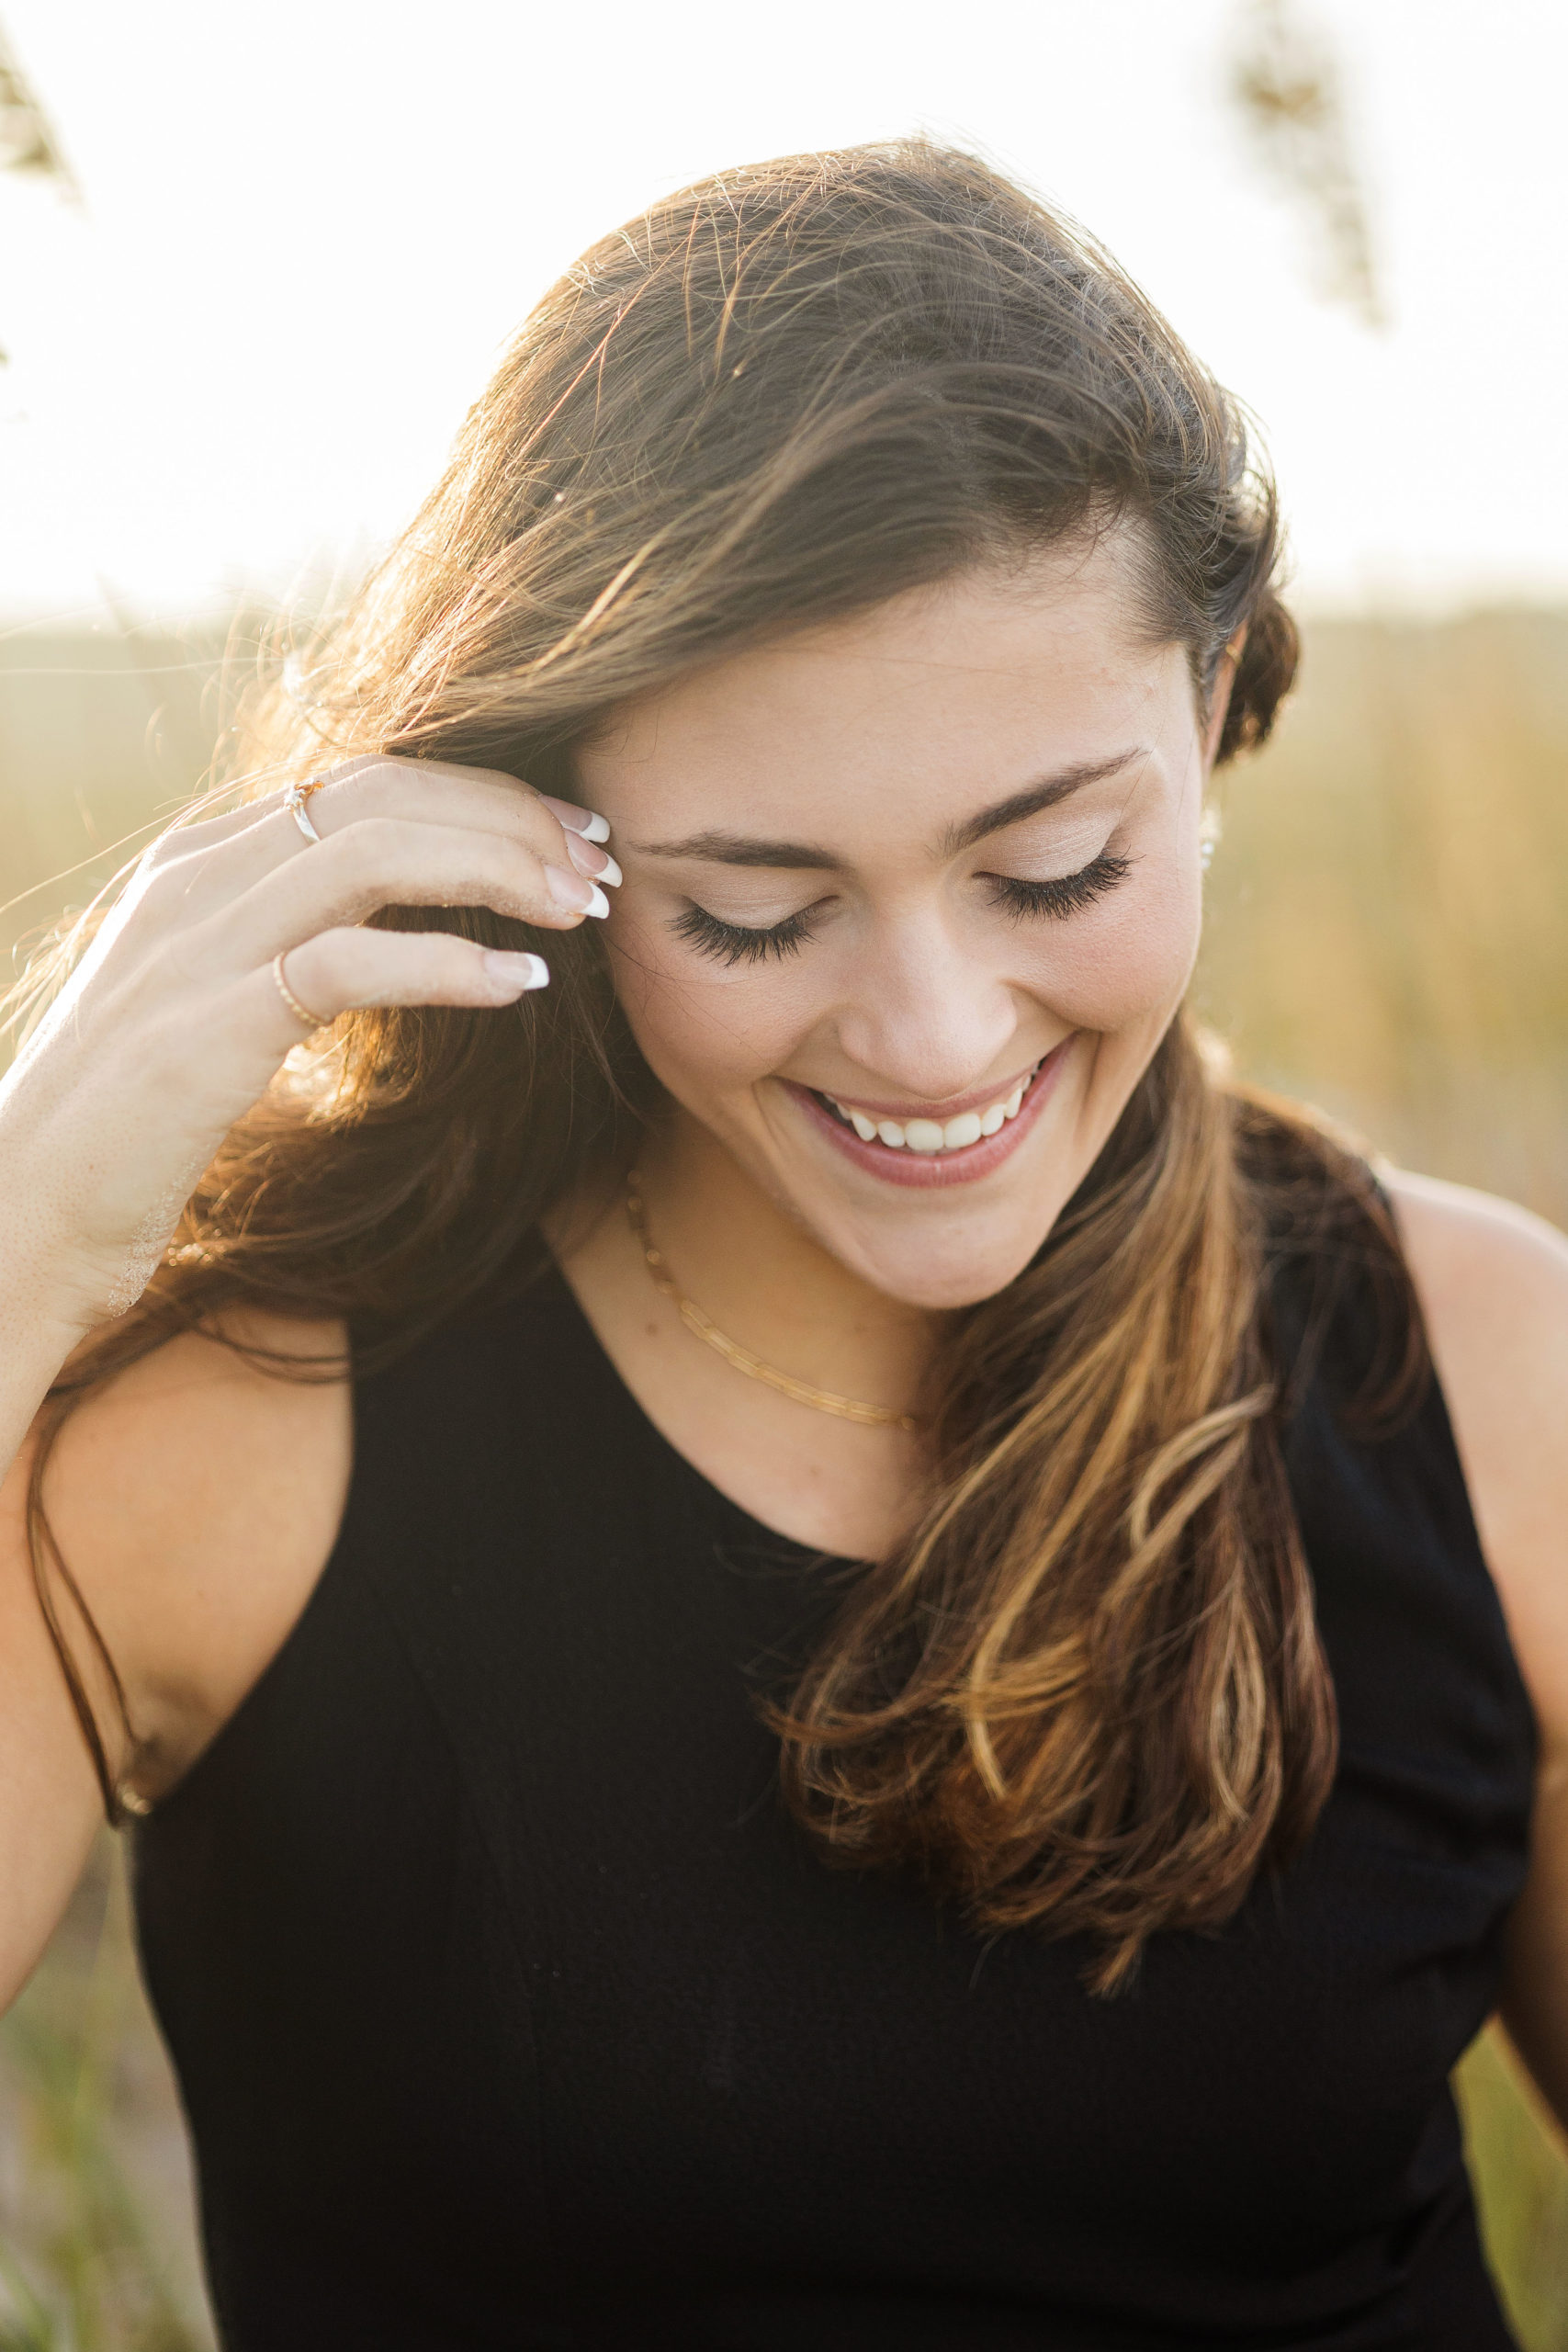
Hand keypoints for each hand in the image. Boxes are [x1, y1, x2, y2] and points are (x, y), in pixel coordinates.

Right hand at [0, 755, 617, 1337]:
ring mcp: (196, 944)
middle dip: (508, 815)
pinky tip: (522, 984)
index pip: (362, 782)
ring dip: (497, 867)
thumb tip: (394, 938)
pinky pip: (351, 961)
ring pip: (375, 851)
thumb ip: (284, 949)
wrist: (17, 1216)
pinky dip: (452, 963)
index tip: (567, 832)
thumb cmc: (126, 1130)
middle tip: (600, 860)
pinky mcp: (208, 1025)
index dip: (478, 795)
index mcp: (200, 861)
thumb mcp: (209, 1008)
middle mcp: (196, 879)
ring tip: (580, 908)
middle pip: (383, 794)